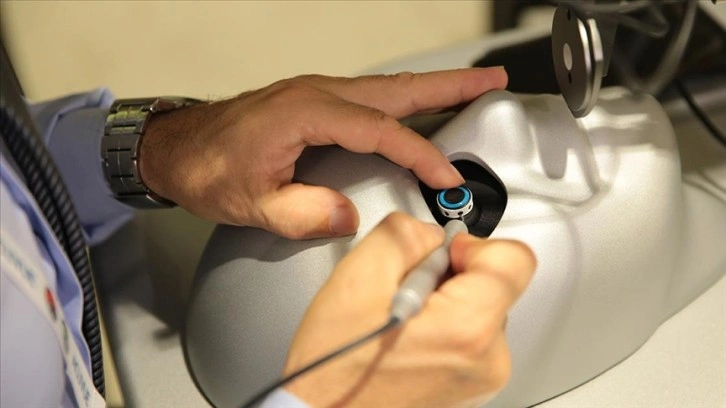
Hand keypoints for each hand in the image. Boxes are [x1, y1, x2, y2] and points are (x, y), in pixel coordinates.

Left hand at [139, 68, 506, 238]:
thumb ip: (301, 213)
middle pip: (399, 88)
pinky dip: (403, 99)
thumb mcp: (250, 202)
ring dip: (433, 86)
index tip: (446, 179)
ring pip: (388, 88)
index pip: (383, 131)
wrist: (176, 148)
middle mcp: (317, 94)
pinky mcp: (314, 103)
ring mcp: (317, 94)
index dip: (420, 155)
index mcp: (306, 112)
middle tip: (492, 80)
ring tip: (470, 87)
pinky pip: (371, 98)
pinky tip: (416, 108)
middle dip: (451, 83)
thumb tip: (348, 217)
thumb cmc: (207, 168)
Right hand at [283, 212, 535, 407]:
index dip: (473, 244)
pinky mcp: (472, 387)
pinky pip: (470, 336)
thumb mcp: (358, 276)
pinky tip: (407, 339)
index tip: (441, 253)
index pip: (514, 259)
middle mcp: (487, 360)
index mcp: (467, 329)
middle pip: (493, 283)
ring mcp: (482, 378)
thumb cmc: (335, 369)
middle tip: (404, 292)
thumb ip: (405, 233)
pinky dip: (442, 326)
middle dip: (449, 275)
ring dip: (443, 301)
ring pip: (479, 307)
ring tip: (401, 321)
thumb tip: (432, 232)